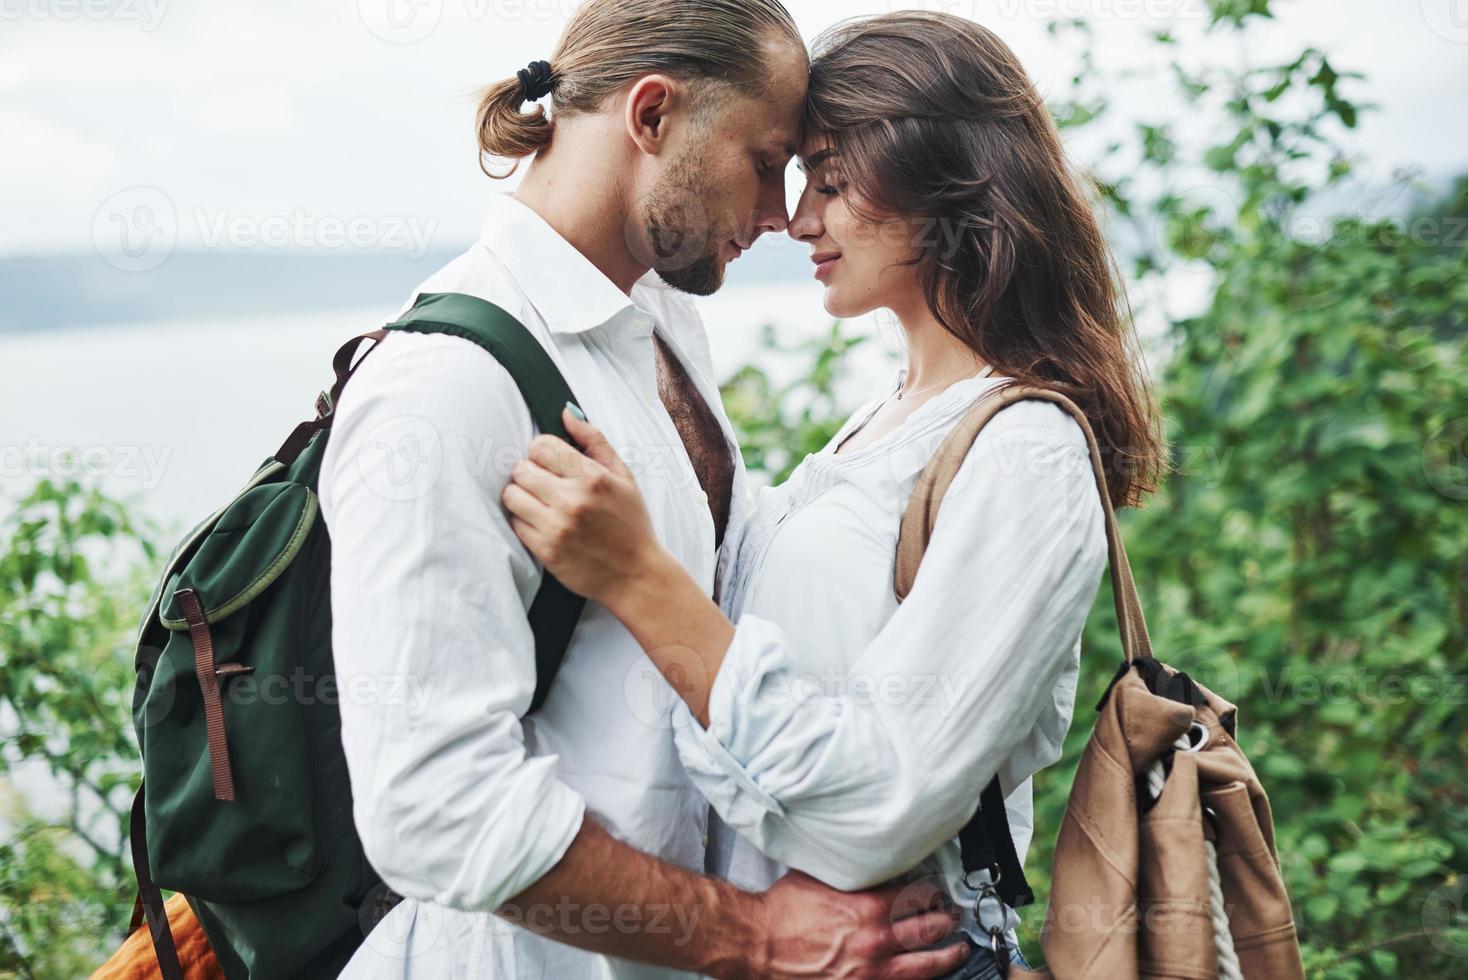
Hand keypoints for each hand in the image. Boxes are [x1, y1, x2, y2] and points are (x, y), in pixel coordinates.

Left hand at [502, 406, 671, 604]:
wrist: (637, 574)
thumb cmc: (631, 523)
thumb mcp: (623, 476)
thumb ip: (594, 441)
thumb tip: (566, 413)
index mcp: (593, 477)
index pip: (541, 447)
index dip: (542, 453)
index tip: (550, 464)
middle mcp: (573, 500)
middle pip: (521, 470)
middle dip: (530, 474)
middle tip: (544, 485)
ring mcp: (557, 527)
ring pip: (512, 496)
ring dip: (521, 497)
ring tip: (540, 503)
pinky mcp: (546, 551)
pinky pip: (515, 524)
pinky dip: (524, 522)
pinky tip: (543, 524)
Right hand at [728, 870, 968, 979]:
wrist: (759, 943)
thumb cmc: (783, 910)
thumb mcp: (821, 877)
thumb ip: (852, 874)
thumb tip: (870, 864)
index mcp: (868, 908)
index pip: (917, 896)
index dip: (933, 891)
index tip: (938, 888)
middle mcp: (876, 940)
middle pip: (929, 929)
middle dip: (947, 920)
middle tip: (954, 914)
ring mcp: (871, 971)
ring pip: (926, 964)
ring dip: (948, 954)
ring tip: (959, 948)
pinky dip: (920, 977)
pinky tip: (928, 974)